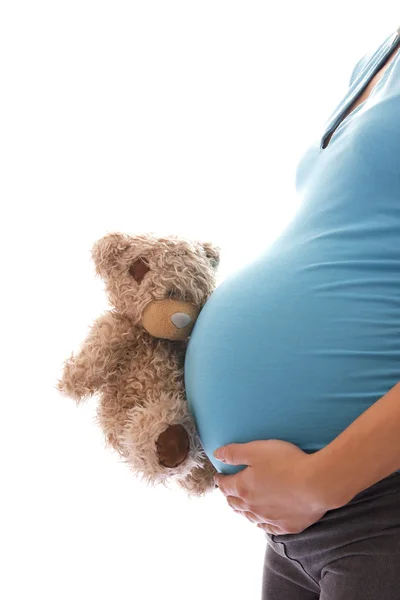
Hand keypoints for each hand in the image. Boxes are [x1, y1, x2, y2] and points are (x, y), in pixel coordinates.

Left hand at [213, 439, 330, 534]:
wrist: (316, 483)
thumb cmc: (286, 462)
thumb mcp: (256, 450)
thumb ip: (234, 453)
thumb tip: (217, 454)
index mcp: (243, 488)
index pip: (225, 486)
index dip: (220, 480)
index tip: (219, 476)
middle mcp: (253, 507)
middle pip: (235, 504)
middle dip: (229, 496)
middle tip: (228, 491)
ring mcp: (270, 519)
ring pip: (250, 517)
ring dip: (244, 511)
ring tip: (242, 506)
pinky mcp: (287, 526)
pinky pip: (269, 528)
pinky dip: (263, 523)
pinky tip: (263, 522)